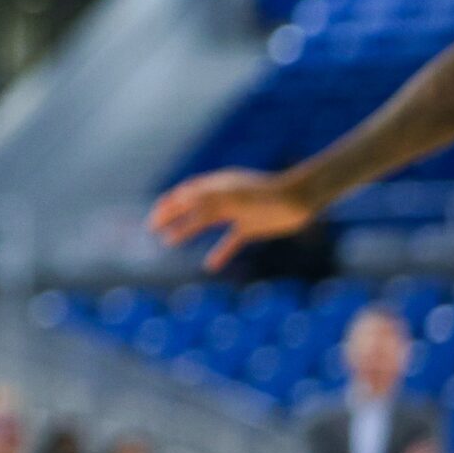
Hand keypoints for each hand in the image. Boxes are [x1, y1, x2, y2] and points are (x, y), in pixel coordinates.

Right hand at [147, 168, 314, 270]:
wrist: (301, 199)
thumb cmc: (267, 195)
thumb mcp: (233, 196)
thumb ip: (207, 199)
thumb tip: (178, 200)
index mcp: (215, 186)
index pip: (184, 194)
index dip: (167, 206)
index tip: (153, 220)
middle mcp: (222, 197)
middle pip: (190, 207)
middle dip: (170, 217)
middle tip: (152, 230)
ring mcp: (236, 212)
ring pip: (205, 223)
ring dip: (186, 231)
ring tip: (170, 243)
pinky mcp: (251, 227)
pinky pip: (230, 241)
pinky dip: (219, 252)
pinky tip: (211, 266)